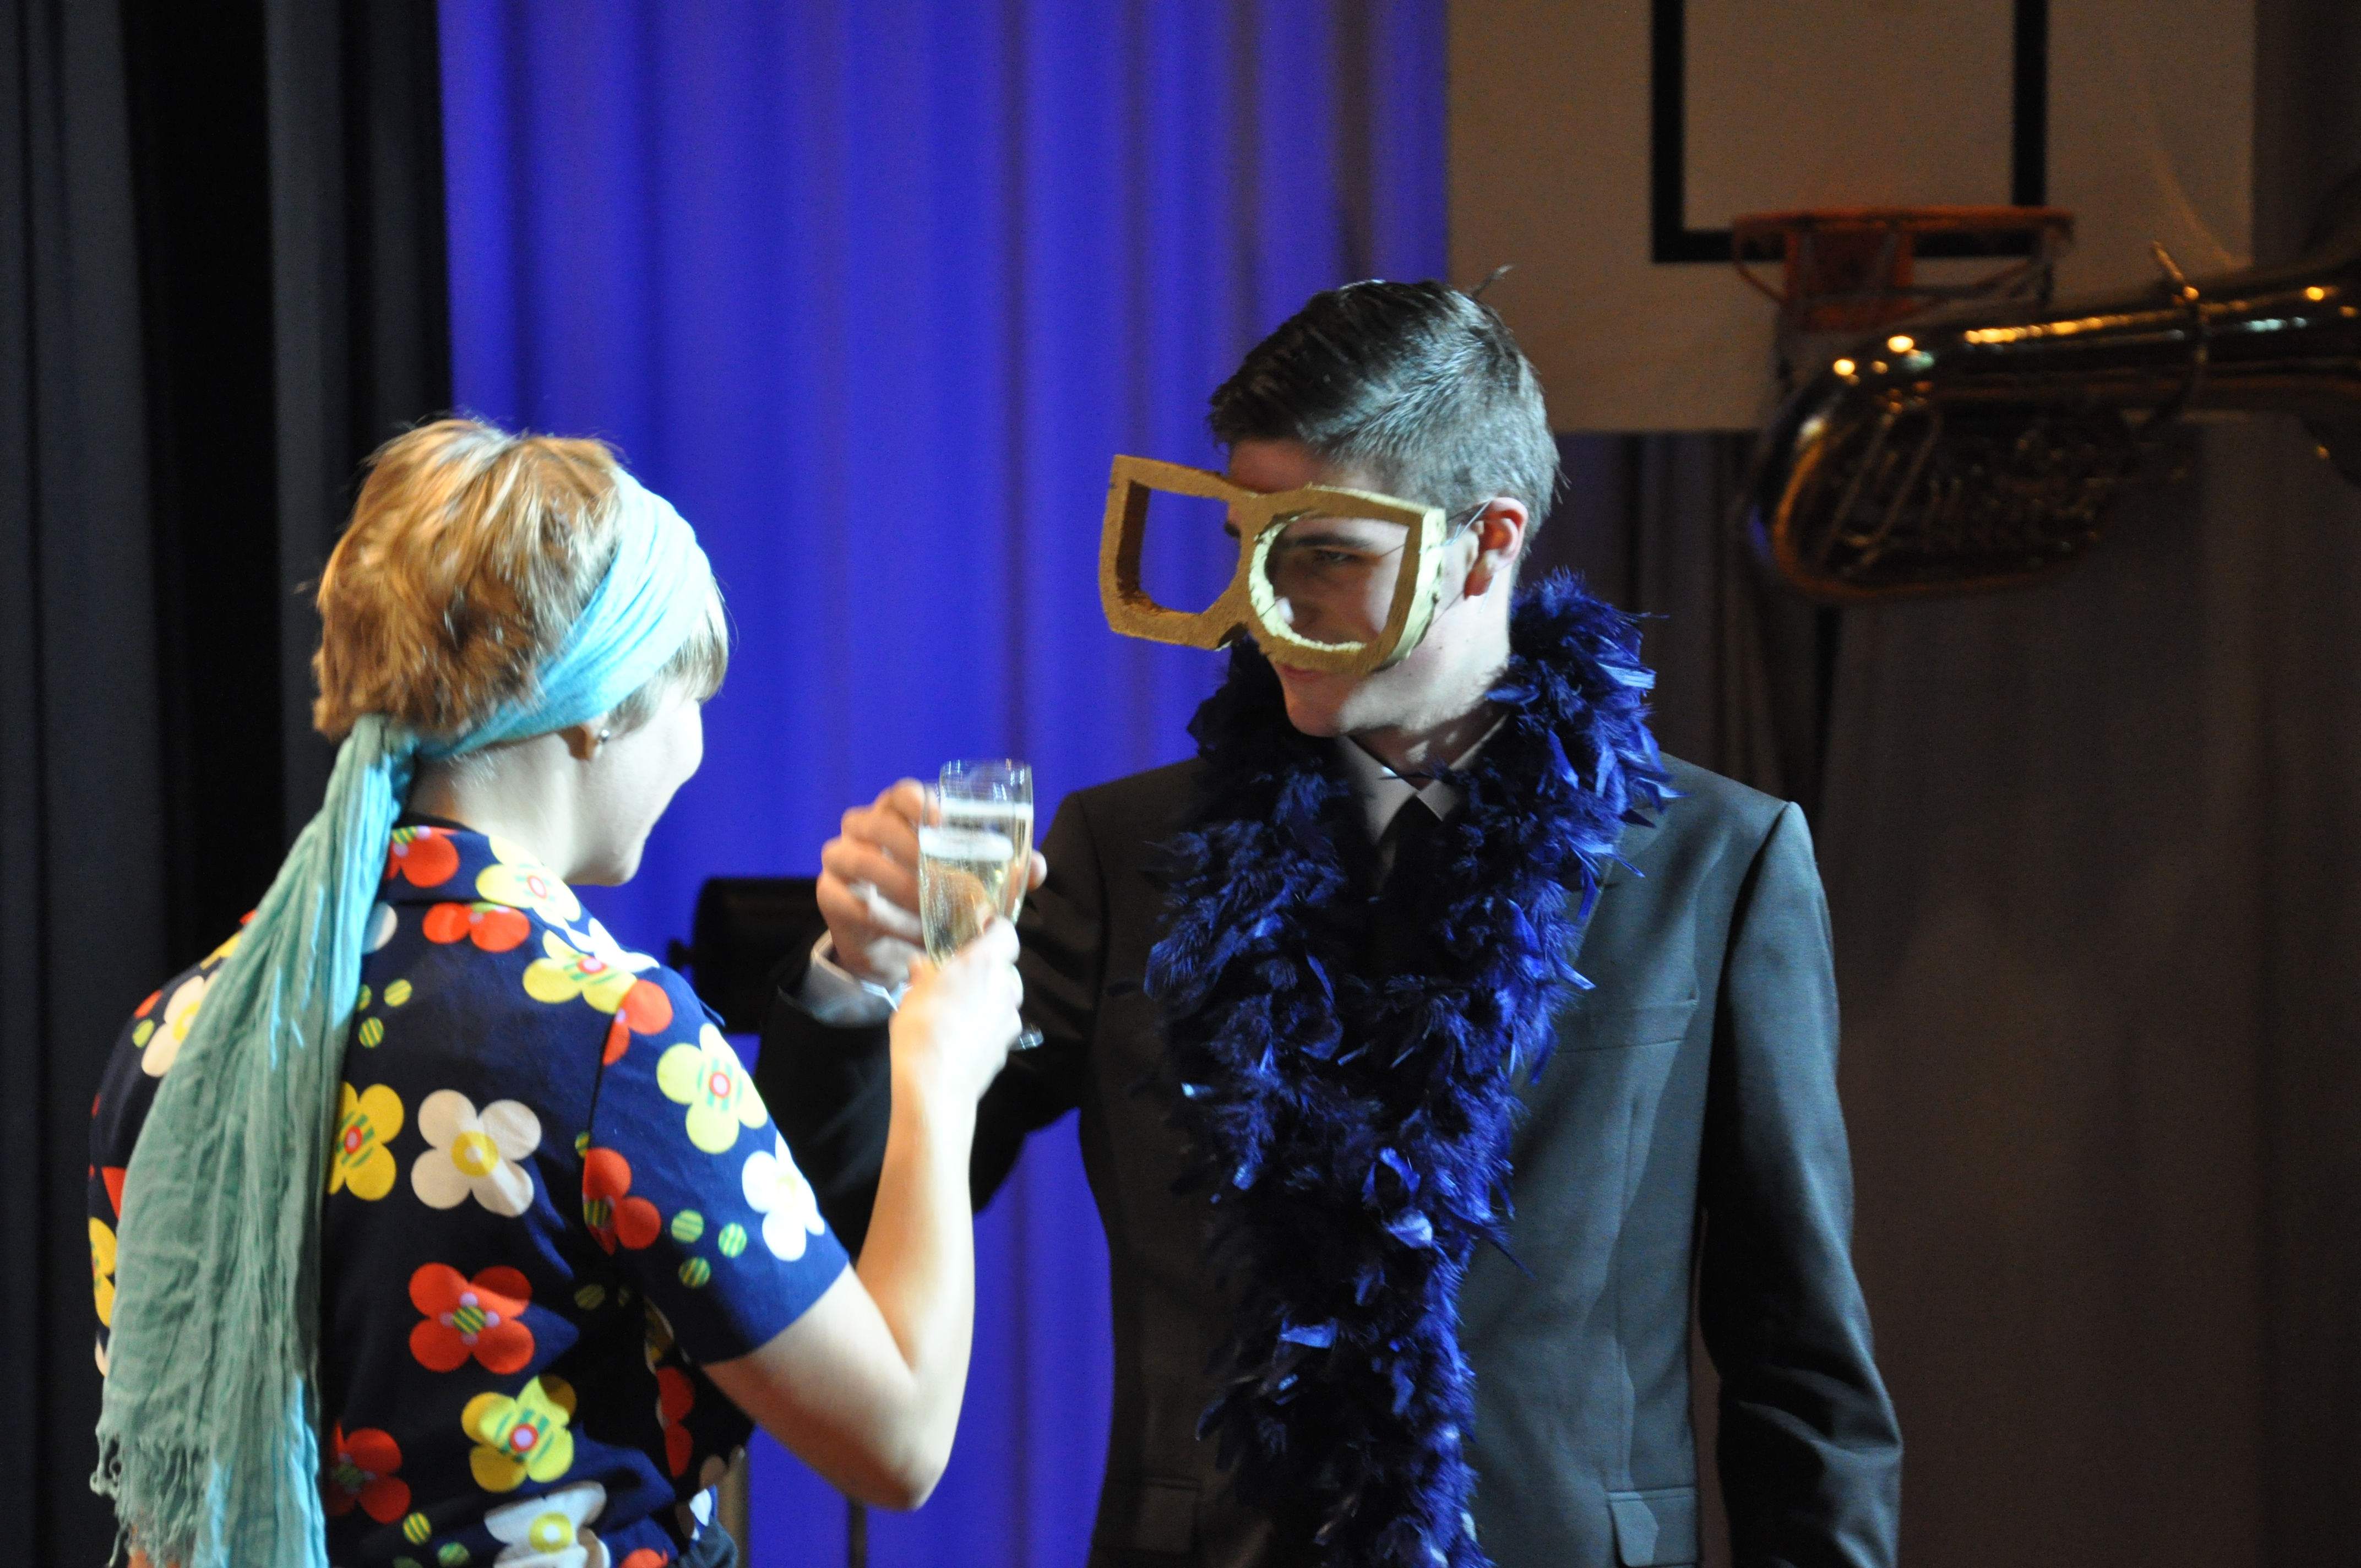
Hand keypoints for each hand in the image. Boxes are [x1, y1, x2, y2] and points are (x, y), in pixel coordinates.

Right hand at [818, 779, 1046, 989]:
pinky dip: (885, 918)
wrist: (896, 943)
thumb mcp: (970, 881)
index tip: (944, 822)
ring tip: (930, 912)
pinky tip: (912, 934)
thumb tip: (1038, 867)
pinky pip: (850, 901)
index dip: (921, 802)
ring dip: (900, 887)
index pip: (904, 793)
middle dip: (912, 850)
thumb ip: (1004, 871)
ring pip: (860, 860)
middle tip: (940, 877)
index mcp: (899, 811)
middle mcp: (865, 827)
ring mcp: (841, 857)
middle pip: (878, 823)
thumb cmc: (935, 896)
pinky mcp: (829, 893)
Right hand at [889, 918, 1024, 1104]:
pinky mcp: (1008, 1046)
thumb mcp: (912, 994)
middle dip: (986, 971)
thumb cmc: (922, 1027)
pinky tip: (962, 1038)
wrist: (937, 1084)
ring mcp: (1011, 1019)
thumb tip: (924, 967)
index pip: (1006, 932)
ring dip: (986, 999)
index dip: (993, 930)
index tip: (976, 933)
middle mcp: (1006, 987)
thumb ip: (925, 975)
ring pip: (1003, 999)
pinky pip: (999, 1025)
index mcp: (985, 963)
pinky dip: (986, 1025)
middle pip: (1005, 969)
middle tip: (957, 980)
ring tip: (957, 1012)